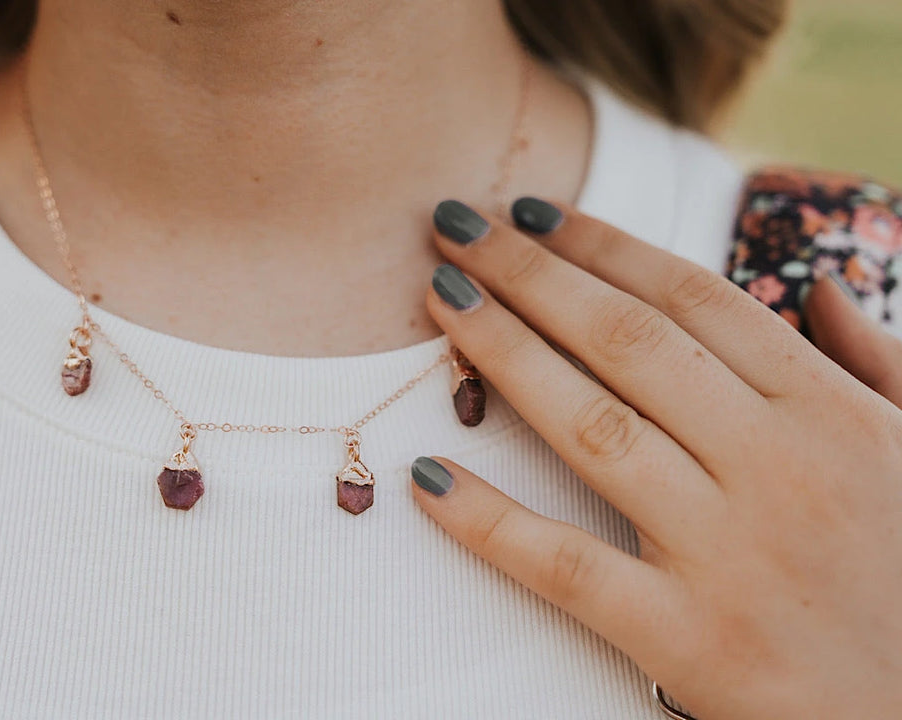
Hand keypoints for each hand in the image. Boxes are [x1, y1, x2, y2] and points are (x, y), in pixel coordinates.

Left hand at [412, 198, 901, 719]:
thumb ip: (875, 361)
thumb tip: (816, 284)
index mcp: (830, 411)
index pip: (693, 299)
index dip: (603, 246)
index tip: (533, 215)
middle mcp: (776, 464)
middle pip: (626, 341)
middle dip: (530, 273)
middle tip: (456, 230)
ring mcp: (728, 552)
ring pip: (591, 425)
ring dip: (503, 352)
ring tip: (439, 301)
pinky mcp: (690, 639)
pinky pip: (568, 566)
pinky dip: (490, 521)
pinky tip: (428, 476)